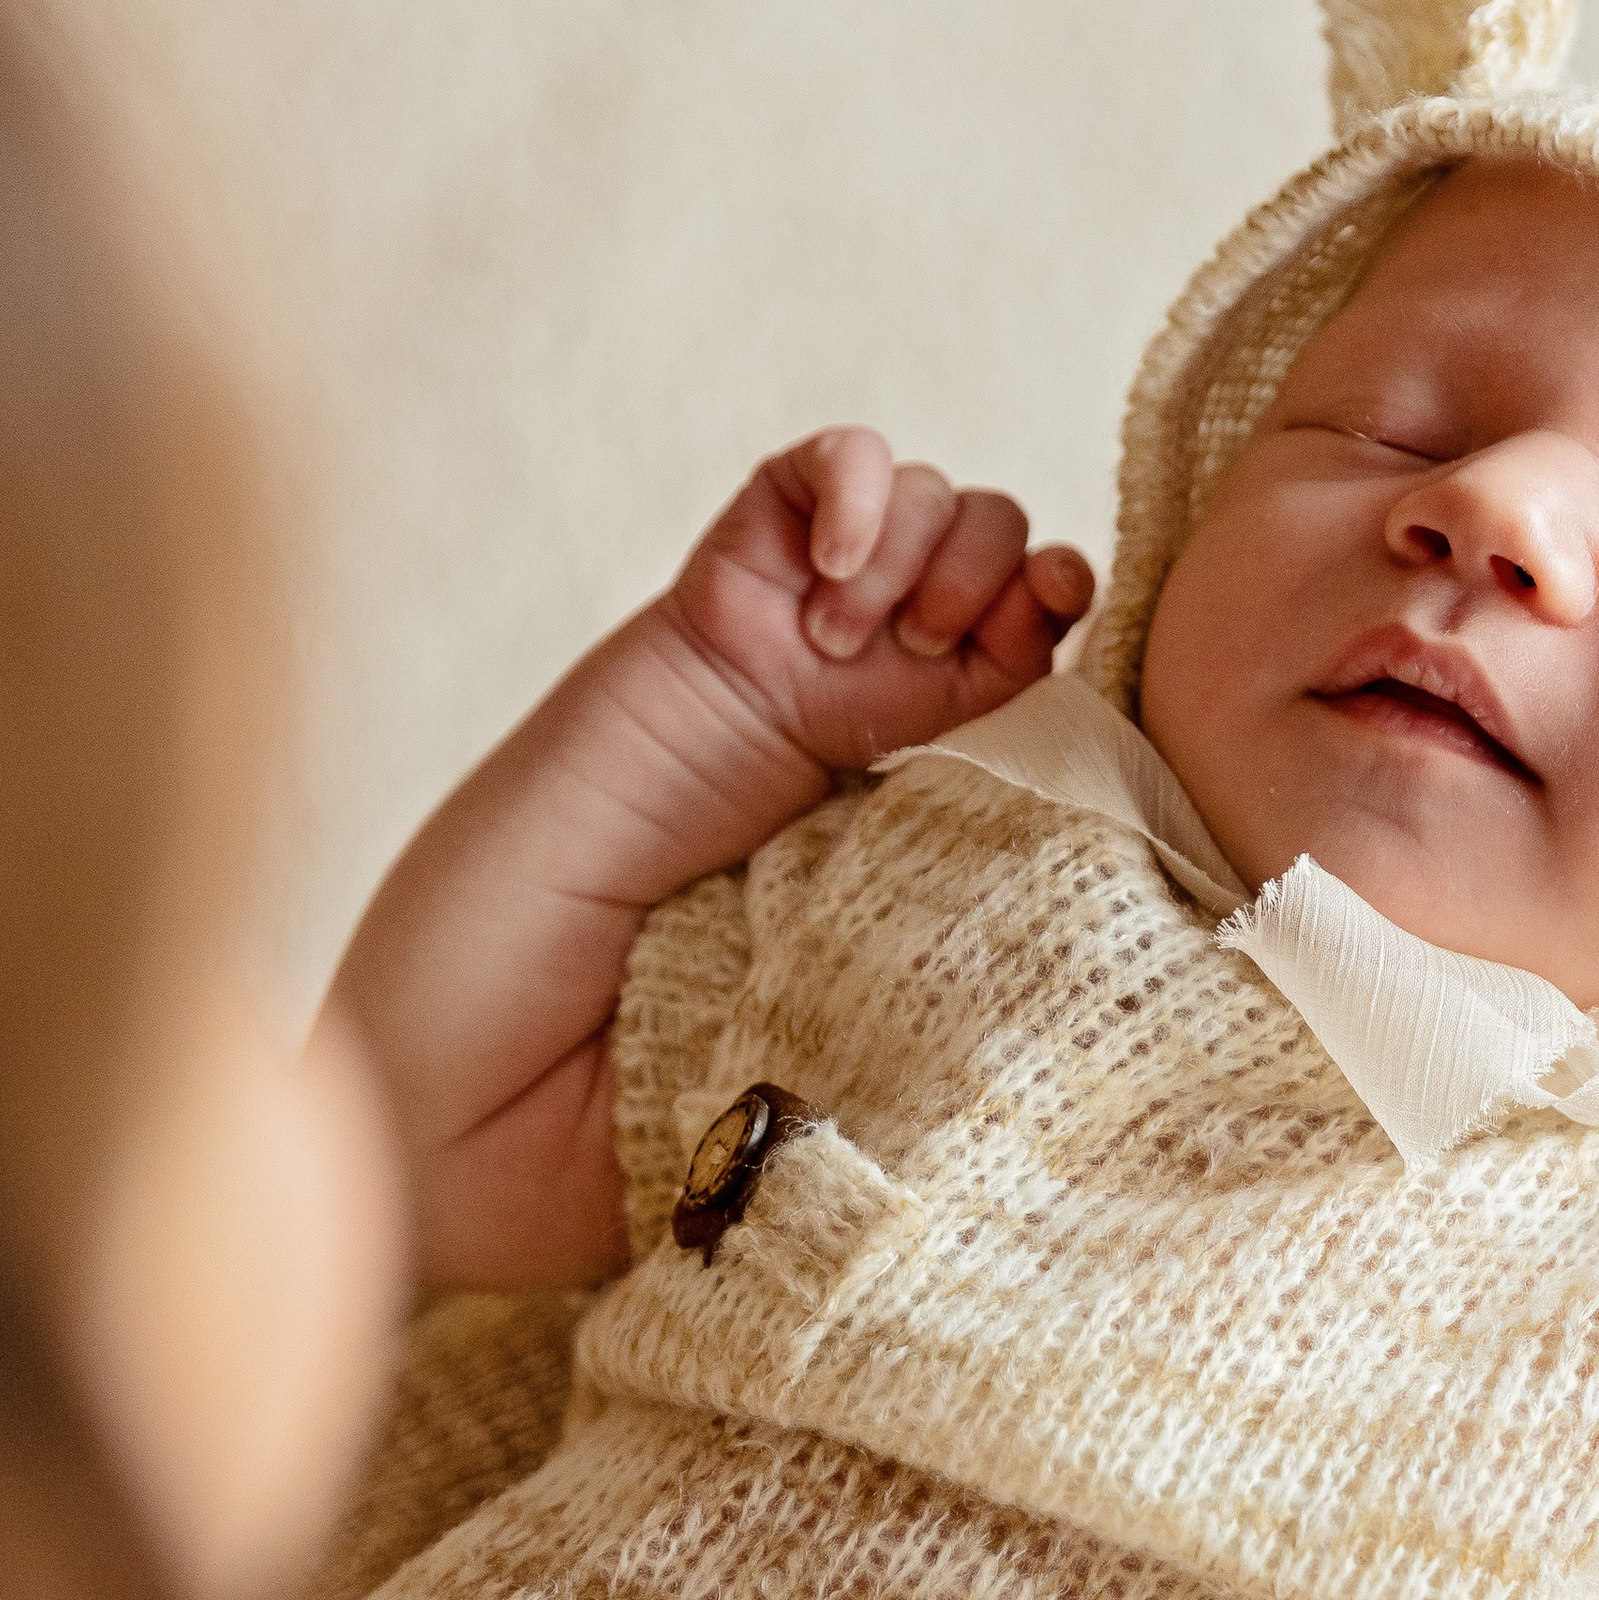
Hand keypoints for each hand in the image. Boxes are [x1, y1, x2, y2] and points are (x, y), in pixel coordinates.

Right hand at [330, 433, 1091, 1292]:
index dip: (1073, 651)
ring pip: (924, 507)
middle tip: (941, 670)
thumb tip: (1118, 980)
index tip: (1057, 686)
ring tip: (865, 640)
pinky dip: (854, 480)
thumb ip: (954, 992)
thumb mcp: (852, 1049)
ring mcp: (775, 662)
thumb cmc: (646, 1121)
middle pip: (1002, 565)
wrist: (480, 1108)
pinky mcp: (701, 617)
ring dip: (936, 542)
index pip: (1042, 680)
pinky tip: (840, 565)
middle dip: (1009, 581)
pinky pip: (804, 477)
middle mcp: (853, 727)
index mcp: (912, 819)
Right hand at [662, 429, 1096, 790]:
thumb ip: (1023, 647)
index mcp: (994, 599)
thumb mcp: (960, 707)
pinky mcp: (811, 477)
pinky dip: (853, 506)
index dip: (1055, 576)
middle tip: (909, 646)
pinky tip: (826, 563)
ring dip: (886, 578)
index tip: (1046, 596)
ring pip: (928, 494)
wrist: (748, 723)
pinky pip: (858, 453)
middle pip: (998, 519)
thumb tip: (1061, 573)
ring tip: (833, 638)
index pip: (1051, 562)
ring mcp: (881, 506)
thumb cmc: (855, 721)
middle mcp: (945, 544)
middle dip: (958, 590)